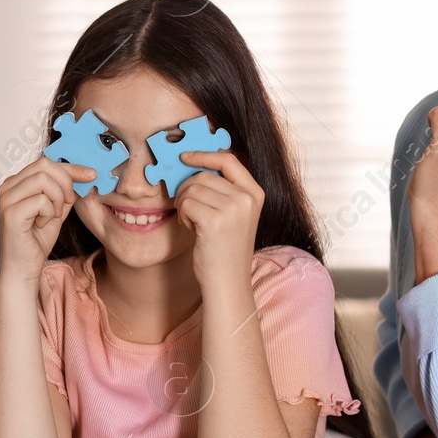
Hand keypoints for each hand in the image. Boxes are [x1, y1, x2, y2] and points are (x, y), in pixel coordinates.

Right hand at [0, 158, 95, 284]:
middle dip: (65, 182)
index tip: (91, 174)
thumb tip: (84, 174)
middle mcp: (8, 187)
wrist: (23, 269)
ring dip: (56, 199)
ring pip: (44, 180)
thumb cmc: (35, 242)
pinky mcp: (10, 213)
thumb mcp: (56, 210)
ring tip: (51, 216)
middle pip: (44, 165)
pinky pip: (41, 200)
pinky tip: (41, 225)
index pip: (45, 163)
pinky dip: (48, 213)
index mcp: (16, 183)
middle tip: (68, 202)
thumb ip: (64, 192)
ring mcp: (7, 199)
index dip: (71, 167)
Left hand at [174, 151, 263, 292]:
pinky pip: (186, 203)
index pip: (228, 160)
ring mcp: (233, 209)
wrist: (227, 282)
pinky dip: (182, 215)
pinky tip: (191, 229)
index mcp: (255, 193)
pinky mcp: (215, 221)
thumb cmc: (224, 249)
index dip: (204, 155)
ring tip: (193, 223)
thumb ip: (223, 190)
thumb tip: (192, 164)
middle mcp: (247, 198)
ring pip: (191, 189)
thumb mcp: (234, 214)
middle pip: (203, 175)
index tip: (185, 157)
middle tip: (189, 211)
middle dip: (187, 190)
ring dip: (184, 205)